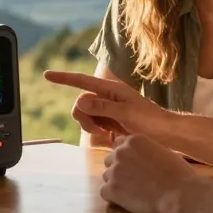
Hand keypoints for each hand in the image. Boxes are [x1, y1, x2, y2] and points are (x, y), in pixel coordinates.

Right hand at [44, 70, 173, 141]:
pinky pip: (93, 125)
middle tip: (101, 130)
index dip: (64, 78)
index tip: (46, 75)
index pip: (82, 81)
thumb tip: (79, 99)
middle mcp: (106, 97)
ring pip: (84, 116)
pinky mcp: (109, 121)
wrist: (166, 134)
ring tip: (109, 135)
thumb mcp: (126, 113)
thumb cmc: (150, 121)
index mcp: (111, 89)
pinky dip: (98, 133)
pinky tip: (112, 138)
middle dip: (84, 118)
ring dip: (91, 127)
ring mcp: (107, 110)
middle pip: (80, 104)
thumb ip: (102, 107)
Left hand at [100, 134, 201, 212]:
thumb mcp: (163, 151)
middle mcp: (121, 152)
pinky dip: (113, 197)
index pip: (118, 144)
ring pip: (106, 176)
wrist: (179, 193)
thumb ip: (147, 150)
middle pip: (109, 160)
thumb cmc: (178, 173)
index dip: (125, 156)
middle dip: (119, 169)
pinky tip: (126, 200)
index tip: (132, 165)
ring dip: (116, 183)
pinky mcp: (111, 189)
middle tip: (132, 180)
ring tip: (131, 192)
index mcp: (134, 140)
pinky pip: (104, 192)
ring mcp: (114, 170)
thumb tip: (142, 156)